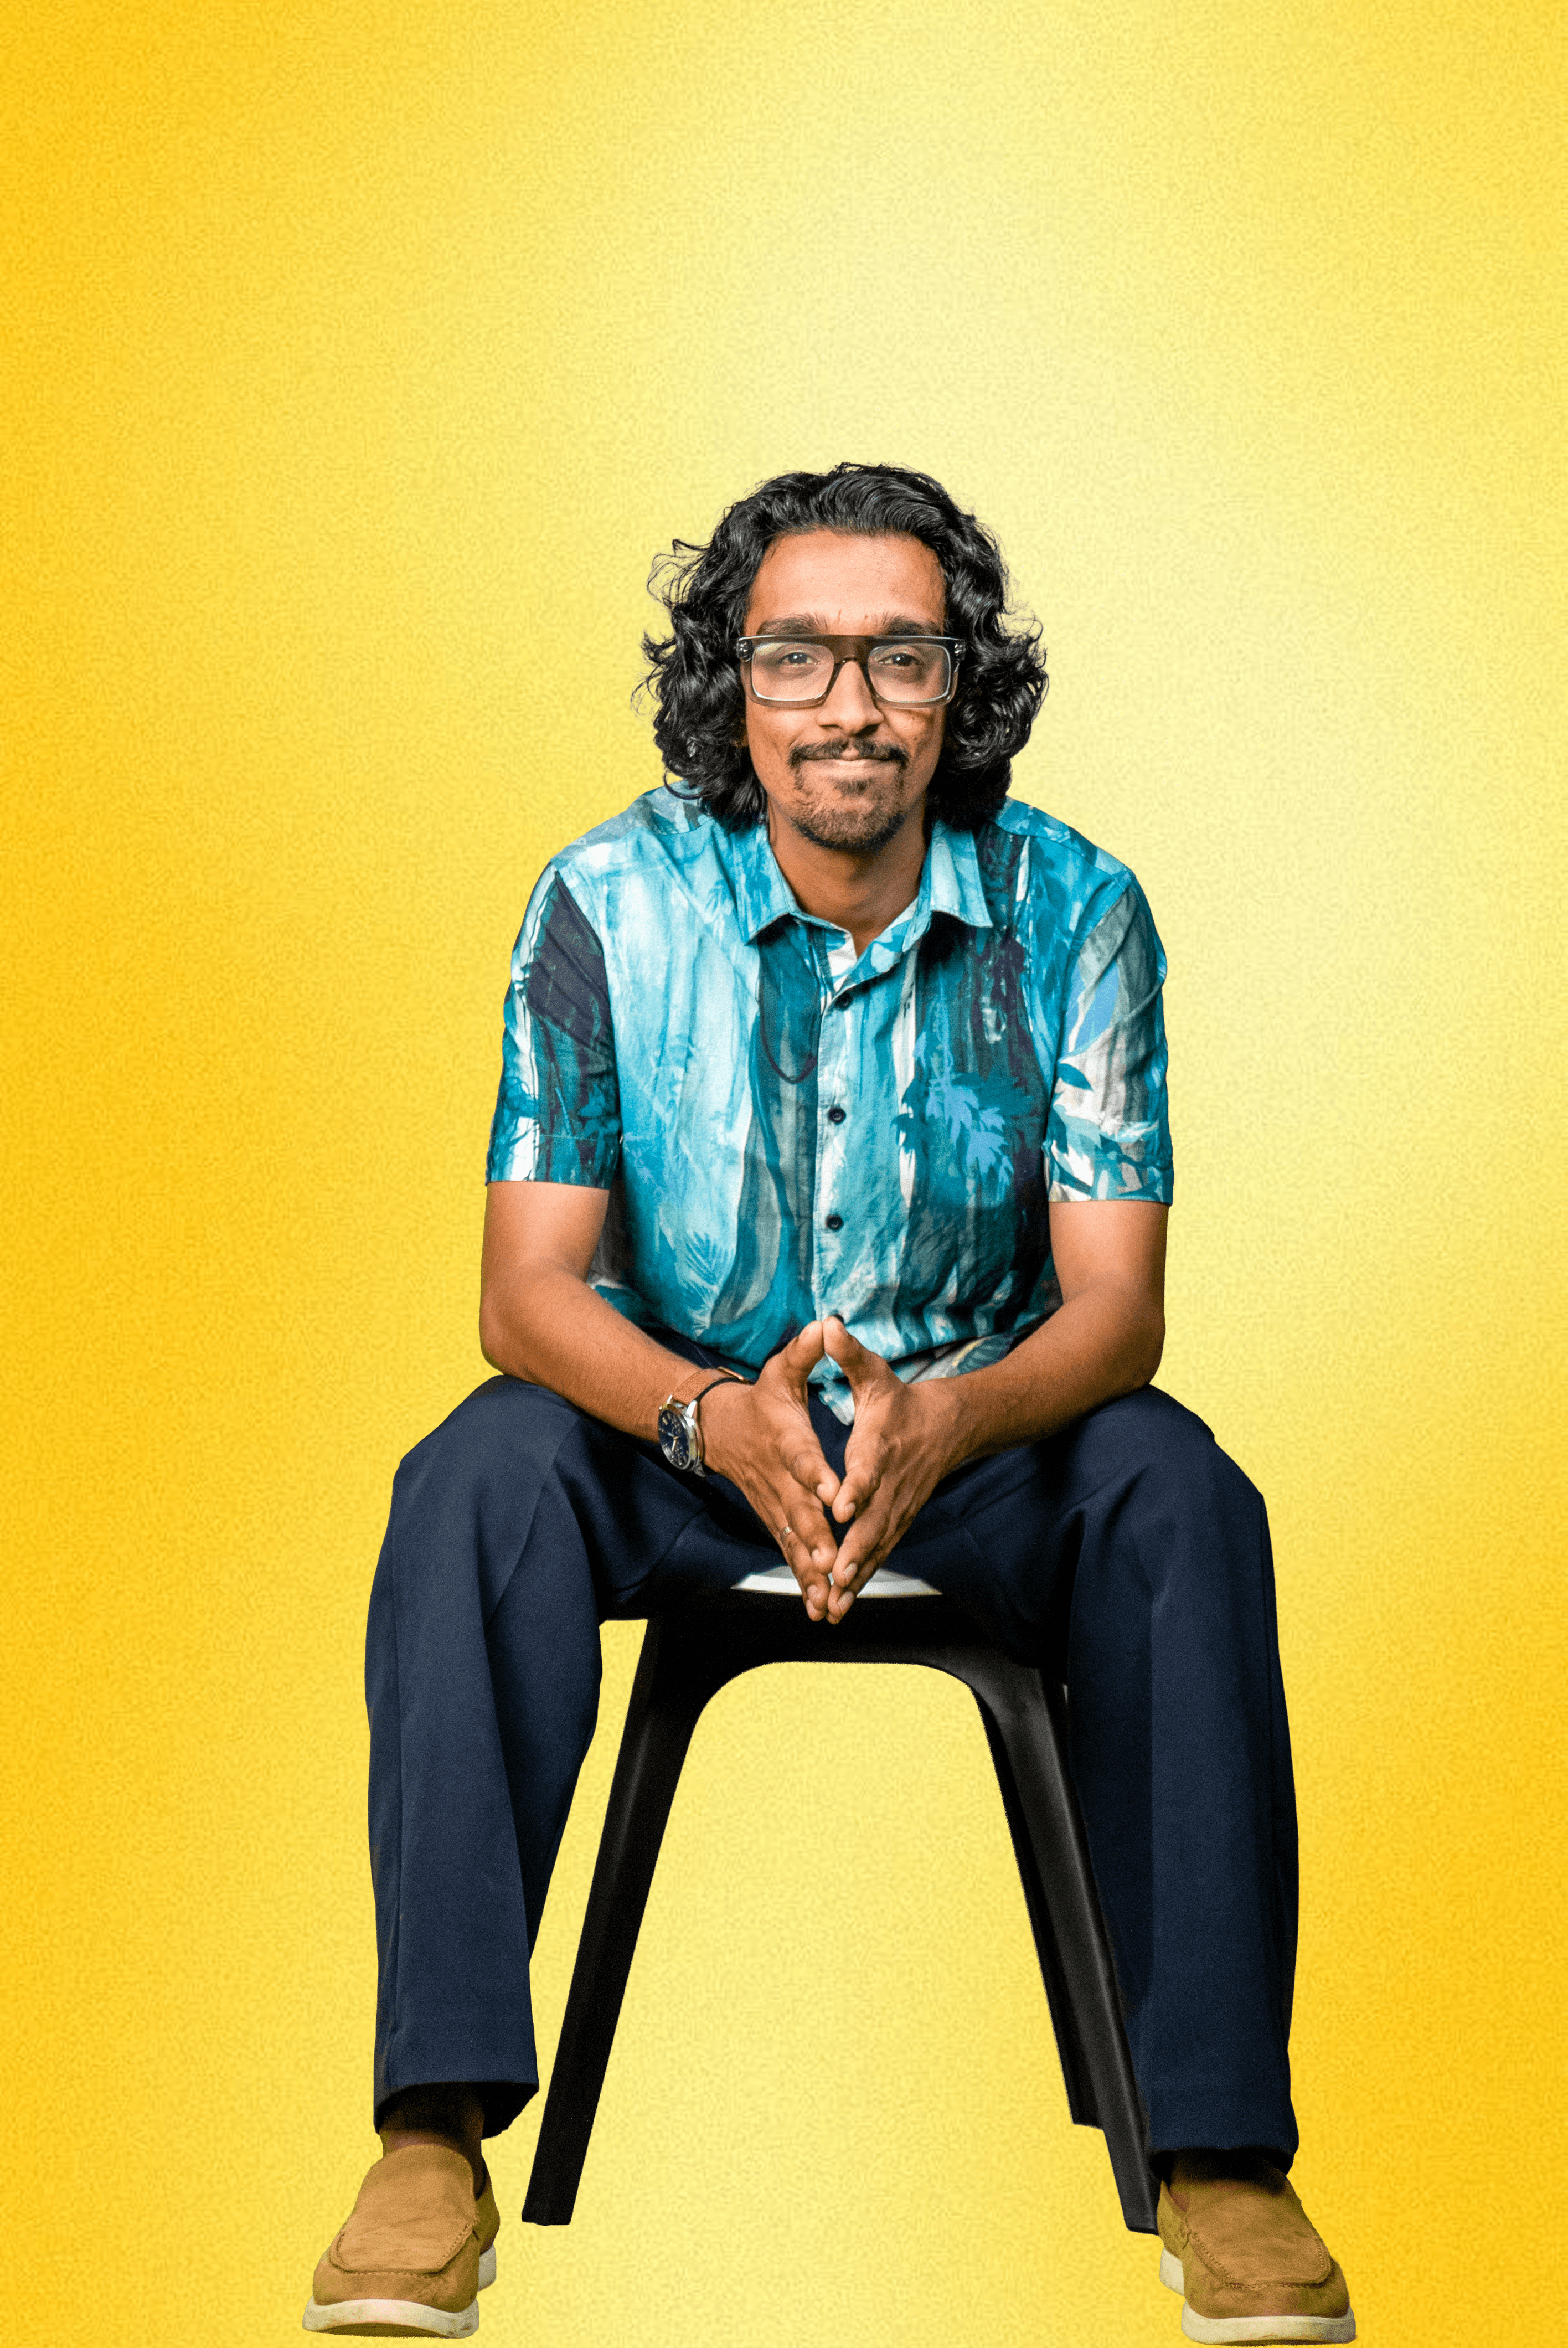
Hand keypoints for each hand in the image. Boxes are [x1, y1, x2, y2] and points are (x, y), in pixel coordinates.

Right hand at [699, 1323, 844, 1619]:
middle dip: (816, 1537)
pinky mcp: (774, 1521)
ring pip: (794, 1541)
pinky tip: (820, 1607)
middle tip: (833, 1561)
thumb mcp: (780, 1369)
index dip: (816, 1473)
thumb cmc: (760, 1397)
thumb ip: (806, 1351)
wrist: (717, 1429)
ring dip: (810, 1570)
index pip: (802, 1457)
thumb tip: (828, 1322)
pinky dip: (803, 1581)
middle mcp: (778, 1478)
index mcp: (785, 1439)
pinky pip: (790, 1554)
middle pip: (799, 1510)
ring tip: (828, 1598)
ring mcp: (774, 1504)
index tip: (832, 1492)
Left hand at [818, 1317, 965, 1620]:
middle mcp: (890, 1484)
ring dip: (856, 1575)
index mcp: (880, 1447)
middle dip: (853, 1551)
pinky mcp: (898, 1521)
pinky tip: (844, 1602)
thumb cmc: (902, 1400)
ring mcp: (897, 1507)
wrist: (950, 1426)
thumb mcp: (876, 1374)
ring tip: (834, 1604)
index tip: (840, 1507)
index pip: (868, 1470)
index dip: (855, 1488)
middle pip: (872, 1521)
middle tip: (833, 1575)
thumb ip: (849, 1354)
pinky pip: (880, 1554)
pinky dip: (863, 1579)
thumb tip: (827, 1323)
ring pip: (876, 1546)